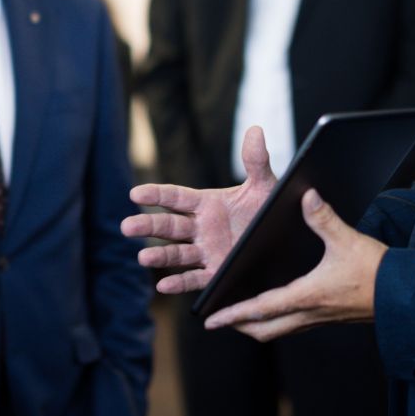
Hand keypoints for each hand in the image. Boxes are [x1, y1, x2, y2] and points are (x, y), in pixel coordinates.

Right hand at [121, 125, 277, 294]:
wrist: (287, 242)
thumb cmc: (271, 211)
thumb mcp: (265, 187)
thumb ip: (256, 161)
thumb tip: (254, 130)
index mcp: (207, 204)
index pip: (175, 198)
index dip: (155, 195)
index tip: (135, 194)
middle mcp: (201, 228)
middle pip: (168, 226)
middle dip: (147, 227)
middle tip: (126, 227)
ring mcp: (206, 252)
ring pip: (176, 254)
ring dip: (159, 256)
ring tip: (142, 258)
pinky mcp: (216, 273)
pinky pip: (194, 279)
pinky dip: (179, 283)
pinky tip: (163, 286)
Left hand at [203, 188, 386, 340]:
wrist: (404, 295)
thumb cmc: (376, 271)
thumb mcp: (347, 239)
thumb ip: (323, 218)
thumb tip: (306, 195)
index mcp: (306, 296)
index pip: (260, 309)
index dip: (232, 314)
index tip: (210, 318)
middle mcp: (308, 313)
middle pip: (263, 329)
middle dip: (237, 325)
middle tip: (217, 318)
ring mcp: (318, 319)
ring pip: (277, 330)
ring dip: (256, 325)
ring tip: (238, 315)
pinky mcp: (328, 318)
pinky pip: (293, 325)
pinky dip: (275, 320)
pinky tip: (274, 307)